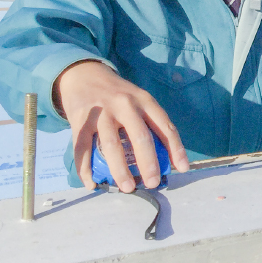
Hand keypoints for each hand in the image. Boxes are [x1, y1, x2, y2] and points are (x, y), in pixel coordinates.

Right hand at [54, 61, 188, 192]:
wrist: (83, 75)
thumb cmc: (118, 94)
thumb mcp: (139, 100)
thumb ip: (150, 123)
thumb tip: (165, 159)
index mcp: (144, 100)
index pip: (164, 126)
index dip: (175, 148)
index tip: (181, 168)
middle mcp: (125, 104)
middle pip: (139, 136)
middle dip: (148, 162)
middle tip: (152, 183)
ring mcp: (101, 112)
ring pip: (111, 144)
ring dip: (120, 169)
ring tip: (127, 187)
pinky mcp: (79, 120)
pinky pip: (82, 148)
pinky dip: (85, 168)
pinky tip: (92, 183)